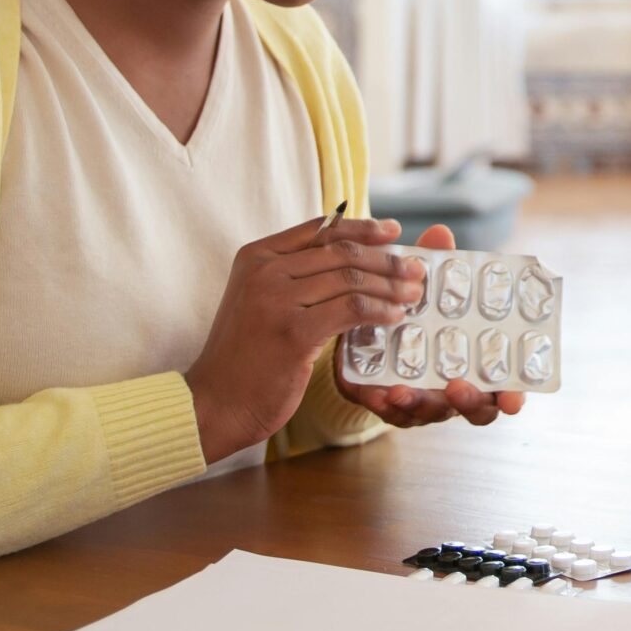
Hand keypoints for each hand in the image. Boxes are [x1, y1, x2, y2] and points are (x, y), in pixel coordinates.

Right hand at [186, 211, 426, 462]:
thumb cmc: (244, 354)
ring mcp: (276, 300)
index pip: (321, 230)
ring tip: (413, 293)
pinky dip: (380, 311)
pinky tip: (396, 317)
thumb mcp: (258, 299)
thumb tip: (349, 255)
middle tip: (416, 268)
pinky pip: (351, 310)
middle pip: (341, 252)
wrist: (213, 402)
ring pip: (351, 279)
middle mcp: (264, 270)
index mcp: (256, 256)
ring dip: (390, 285)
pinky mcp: (293, 332)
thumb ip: (293, 274)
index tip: (394, 231)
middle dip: (386, 258)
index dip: (363, 228)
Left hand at [331, 223, 525, 430]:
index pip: (502, 387)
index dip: (512, 396)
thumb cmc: (416, 314)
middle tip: (457, 387)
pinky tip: (375, 392)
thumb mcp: (428, 290)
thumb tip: (440, 233)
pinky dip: (383, 404)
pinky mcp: (389, 403)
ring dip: (417, 403)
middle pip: (473, 409)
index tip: (513, 401)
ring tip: (401, 389)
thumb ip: (437, 267)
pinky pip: (389, 412)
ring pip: (428, 412)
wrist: (368, 335)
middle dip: (468, 402)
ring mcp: (423, 400)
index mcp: (476, 363)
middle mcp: (455, 388)